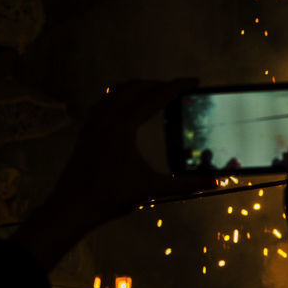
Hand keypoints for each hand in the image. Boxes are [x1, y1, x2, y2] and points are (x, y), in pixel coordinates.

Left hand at [15, 78, 211, 270]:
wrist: (73, 206)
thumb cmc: (111, 196)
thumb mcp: (151, 188)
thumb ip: (185, 184)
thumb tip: (215, 181)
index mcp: (123, 126)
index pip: (155, 97)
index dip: (177, 87)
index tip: (195, 81)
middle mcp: (106, 117)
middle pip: (136, 87)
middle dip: (159, 84)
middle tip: (180, 91)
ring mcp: (93, 121)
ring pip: (118, 91)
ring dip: (140, 88)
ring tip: (157, 95)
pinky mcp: (87, 129)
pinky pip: (106, 100)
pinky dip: (122, 96)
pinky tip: (130, 108)